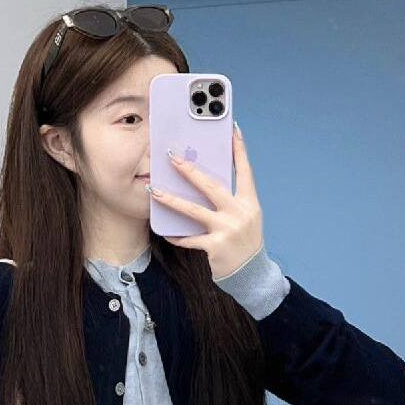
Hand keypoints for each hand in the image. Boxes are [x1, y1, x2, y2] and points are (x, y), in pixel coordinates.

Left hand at [150, 121, 263, 280]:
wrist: (251, 275)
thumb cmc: (244, 242)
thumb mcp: (245, 218)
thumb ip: (230, 201)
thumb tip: (204, 182)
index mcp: (250, 203)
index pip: (245, 171)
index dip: (239, 150)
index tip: (233, 129)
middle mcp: (240, 213)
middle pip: (212, 186)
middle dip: (190, 170)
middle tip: (173, 156)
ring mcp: (228, 230)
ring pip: (194, 211)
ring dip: (171, 199)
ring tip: (153, 191)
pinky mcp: (216, 246)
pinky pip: (190, 238)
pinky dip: (176, 236)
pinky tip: (164, 231)